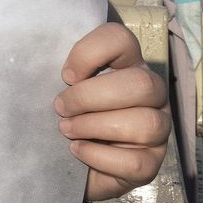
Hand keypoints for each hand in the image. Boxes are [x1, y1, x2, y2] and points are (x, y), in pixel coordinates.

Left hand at [55, 22, 168, 200]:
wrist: (71, 162)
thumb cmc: (66, 115)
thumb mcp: (60, 89)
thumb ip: (58, 74)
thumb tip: (45, 71)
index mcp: (127, 65)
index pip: (121, 39)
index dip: (90, 52)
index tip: (65, 76)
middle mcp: (150, 93)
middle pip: (140, 83)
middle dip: (89, 97)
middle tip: (60, 108)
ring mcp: (157, 128)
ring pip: (145, 123)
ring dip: (95, 126)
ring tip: (67, 130)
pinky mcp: (151, 163)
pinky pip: (135, 161)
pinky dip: (99, 156)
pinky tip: (77, 150)